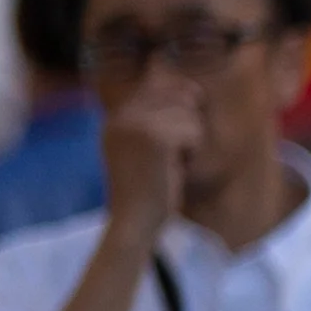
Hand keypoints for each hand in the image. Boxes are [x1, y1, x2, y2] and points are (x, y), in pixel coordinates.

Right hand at [99, 85, 200, 241]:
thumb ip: (162, 118)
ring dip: (190, 142)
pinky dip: (192, 153)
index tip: (171, 144)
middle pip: (177, 97)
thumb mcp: (149, 151)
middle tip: (170, 158)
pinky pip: (193, 132)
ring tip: (171, 164)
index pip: (158, 86)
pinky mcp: (154, 138)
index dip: (180, 110)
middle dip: (186, 127)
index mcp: (116, 118)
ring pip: (188, 114)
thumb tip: (194, 88)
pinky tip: (176, 169)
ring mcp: (135, 125)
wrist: (136, 224)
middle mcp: (121, 116)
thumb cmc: (149, 193)